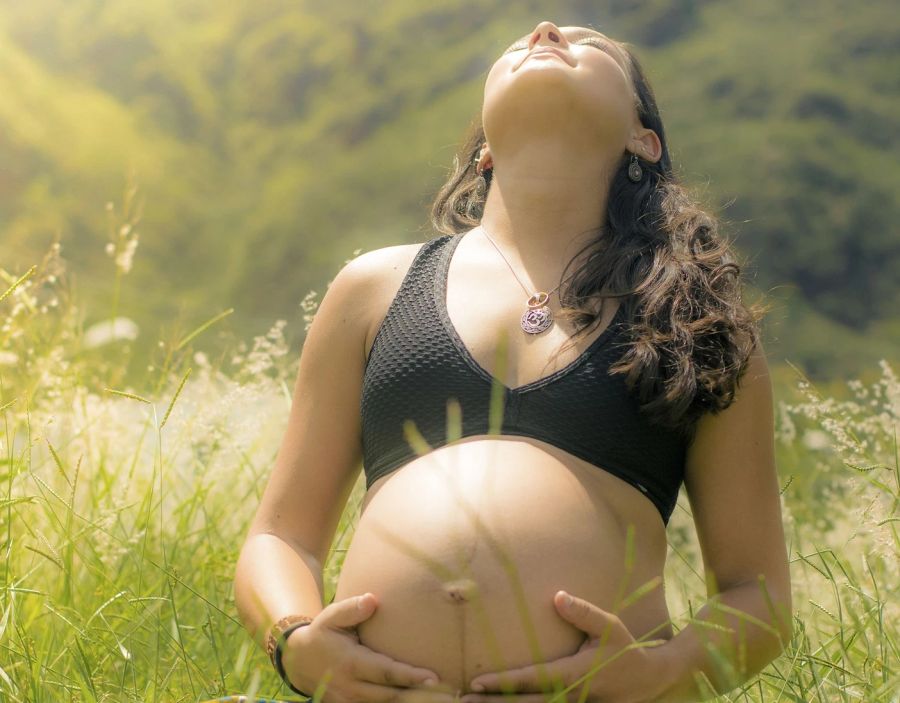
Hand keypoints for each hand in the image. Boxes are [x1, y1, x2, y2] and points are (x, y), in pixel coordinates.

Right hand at [283, 592, 456, 701]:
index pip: (386, 673)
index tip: (433, 677)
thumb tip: (373, 599)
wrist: (299, 662)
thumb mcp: (331, 617)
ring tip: (443, 700)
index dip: (409, 677)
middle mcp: (352, 688)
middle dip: (421, 697)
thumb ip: (351, 609)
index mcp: (351, 664)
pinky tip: (420, 702)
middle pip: (392, 697)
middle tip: (450, 694)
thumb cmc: (323, 633)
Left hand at [460, 591, 669, 702]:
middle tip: (463, 700)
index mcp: (575, 673)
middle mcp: (571, 696)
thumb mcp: (610, 626)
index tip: (477, 682)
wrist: (650, 682)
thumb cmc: (625, 649)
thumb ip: (584, 612)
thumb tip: (558, 596)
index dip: (504, 682)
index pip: (532, 679)